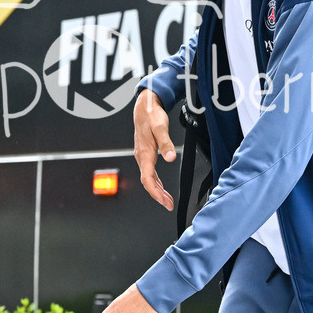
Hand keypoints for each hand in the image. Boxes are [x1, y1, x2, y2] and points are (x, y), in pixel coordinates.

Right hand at [133, 89, 175, 210]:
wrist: (144, 107)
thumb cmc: (151, 115)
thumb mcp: (160, 127)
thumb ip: (166, 143)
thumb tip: (171, 158)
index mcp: (144, 153)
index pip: (147, 179)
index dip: (155, 192)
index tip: (164, 201)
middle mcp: (141, 157)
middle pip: (148, 182)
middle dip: (158, 196)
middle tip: (169, 205)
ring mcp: (143, 156)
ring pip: (149, 179)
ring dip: (158, 191)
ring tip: (167, 200)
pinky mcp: (146, 154)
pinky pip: (150, 173)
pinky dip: (156, 183)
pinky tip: (162, 187)